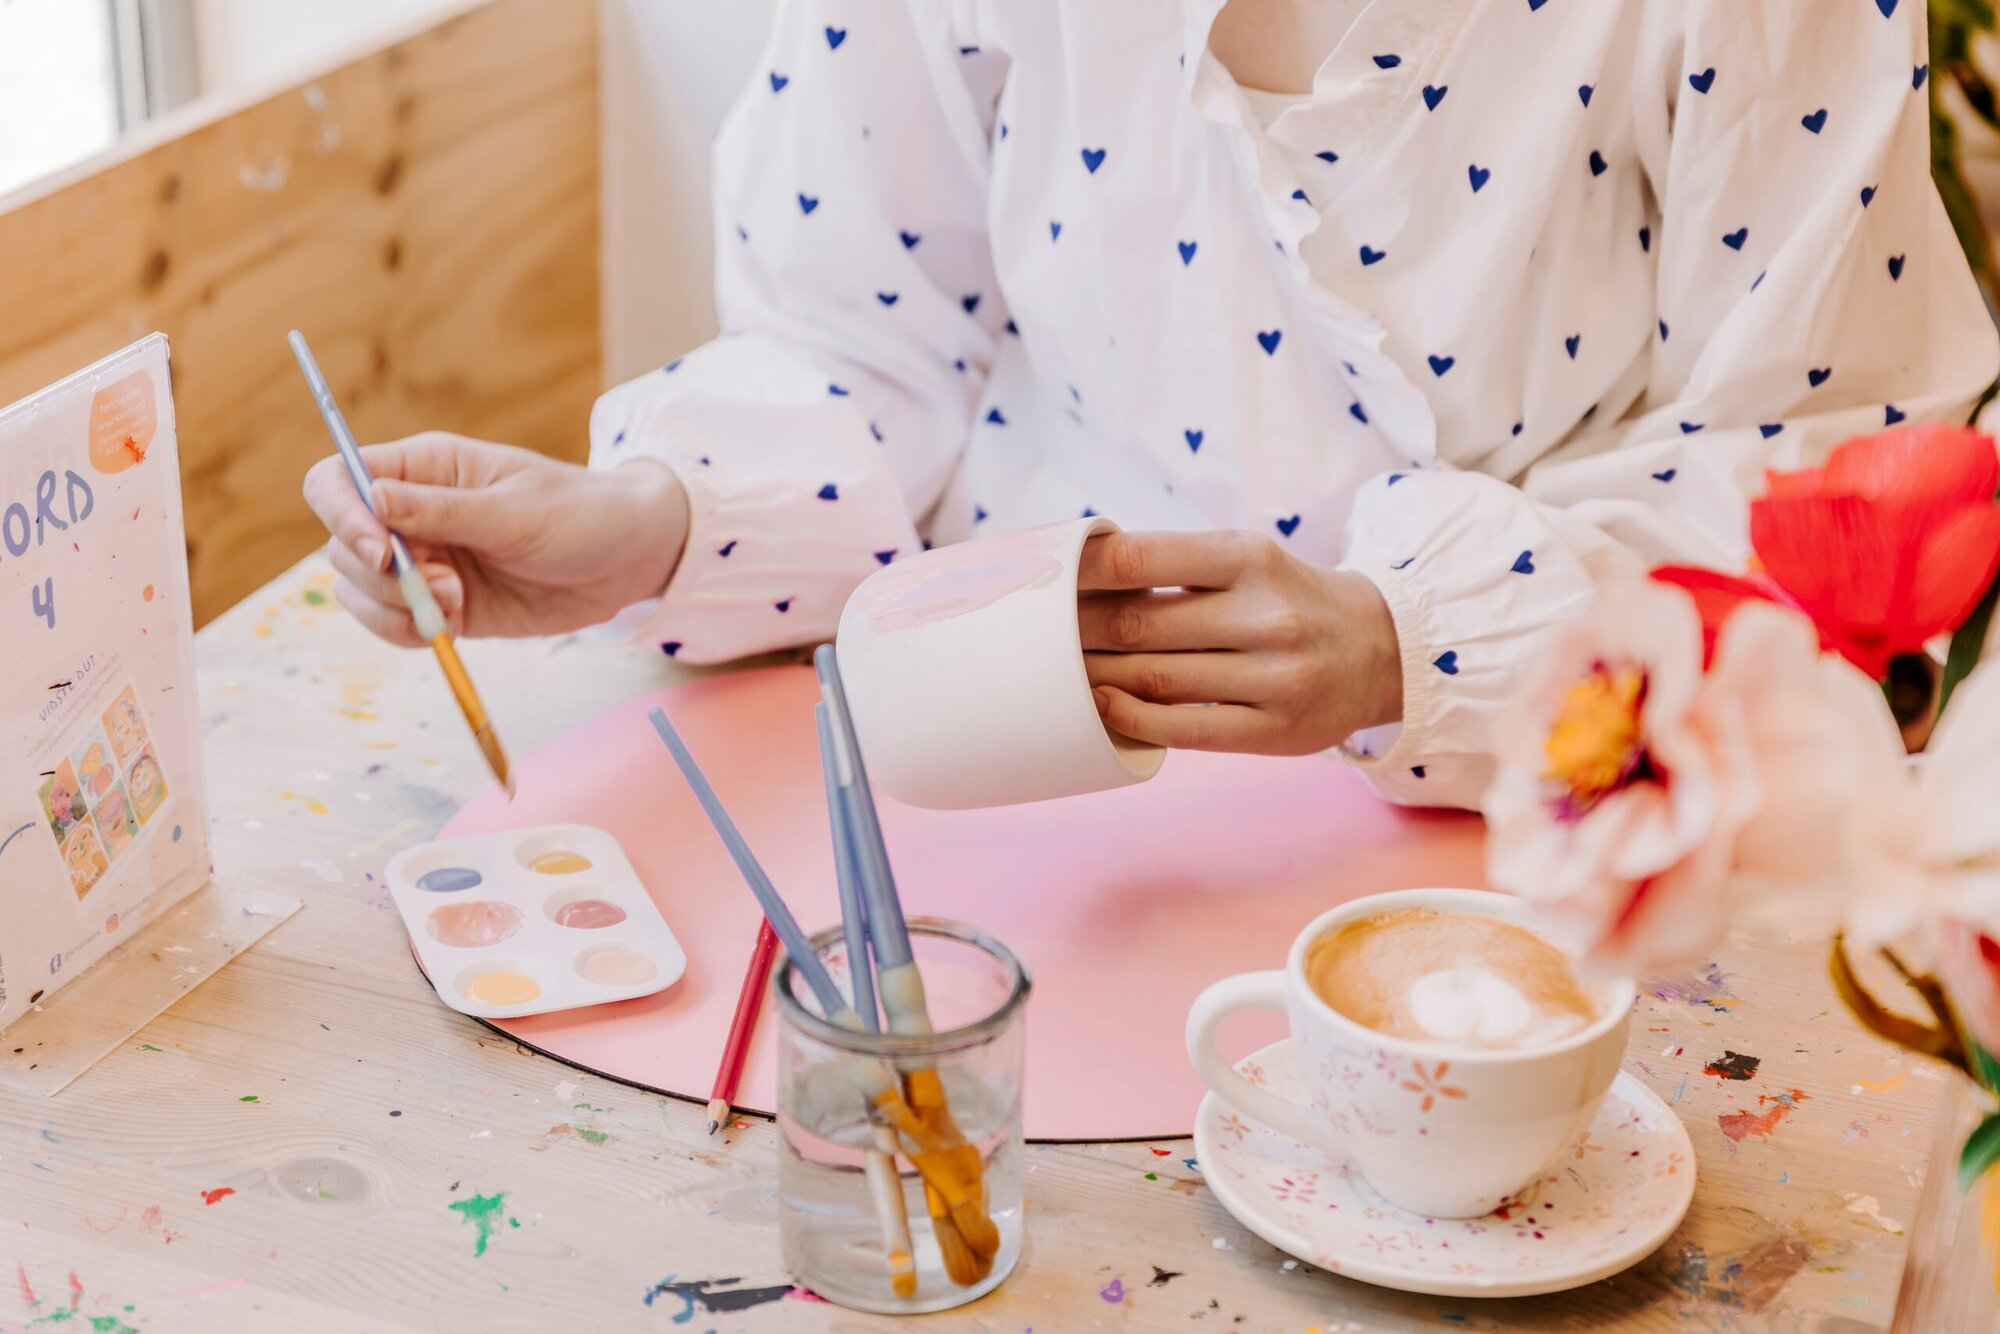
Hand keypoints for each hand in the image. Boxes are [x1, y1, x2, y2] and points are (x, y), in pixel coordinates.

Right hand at [302, 432, 688, 644]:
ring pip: (358, 590)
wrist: (628, 560)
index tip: (382, 551)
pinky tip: (450, 626)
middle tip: (447, 586)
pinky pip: (392, 623)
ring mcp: (425, 561)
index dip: (341, 515)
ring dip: (395, 608)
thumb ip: (443, 510)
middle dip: (382, 576)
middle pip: (341, 544)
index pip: (338, 480)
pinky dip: (407, 632)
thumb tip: (372, 498)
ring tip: (457, 604)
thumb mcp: (516, 512)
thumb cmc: (581, 515)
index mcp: (425, 469)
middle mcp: (412, 513)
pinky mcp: (441, 604)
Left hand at [1078, 530, 1401, 754]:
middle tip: (1039, 637)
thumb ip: (1173, 565)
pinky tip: (1102, 707)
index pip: (1140, 559)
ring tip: (1060, 674)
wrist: (1381, 649)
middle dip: (1077, 632)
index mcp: (1249, 557)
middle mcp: (1265, 614)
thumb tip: (1075, 573)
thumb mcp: (1245, 560)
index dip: (1080, 573)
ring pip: (1154, 679)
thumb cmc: (1286, 599)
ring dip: (1096, 676)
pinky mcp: (1275, 730)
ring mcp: (1274, 676)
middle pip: (1138, 625)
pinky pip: (1184, 728)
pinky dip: (1132, 718)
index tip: (1046, 582)